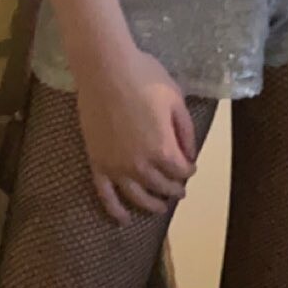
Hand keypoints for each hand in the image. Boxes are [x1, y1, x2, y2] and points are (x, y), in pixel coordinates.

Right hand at [75, 47, 198, 226]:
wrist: (104, 68)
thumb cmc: (144, 77)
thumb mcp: (175, 99)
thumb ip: (185, 130)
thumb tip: (189, 155)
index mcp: (162, 148)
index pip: (180, 171)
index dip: (188, 171)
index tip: (190, 168)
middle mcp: (140, 165)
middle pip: (160, 186)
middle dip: (173, 190)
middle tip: (178, 191)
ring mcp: (116, 166)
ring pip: (137, 196)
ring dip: (150, 205)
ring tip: (160, 207)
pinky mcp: (97, 163)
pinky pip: (105, 195)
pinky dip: (115, 210)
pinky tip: (123, 219)